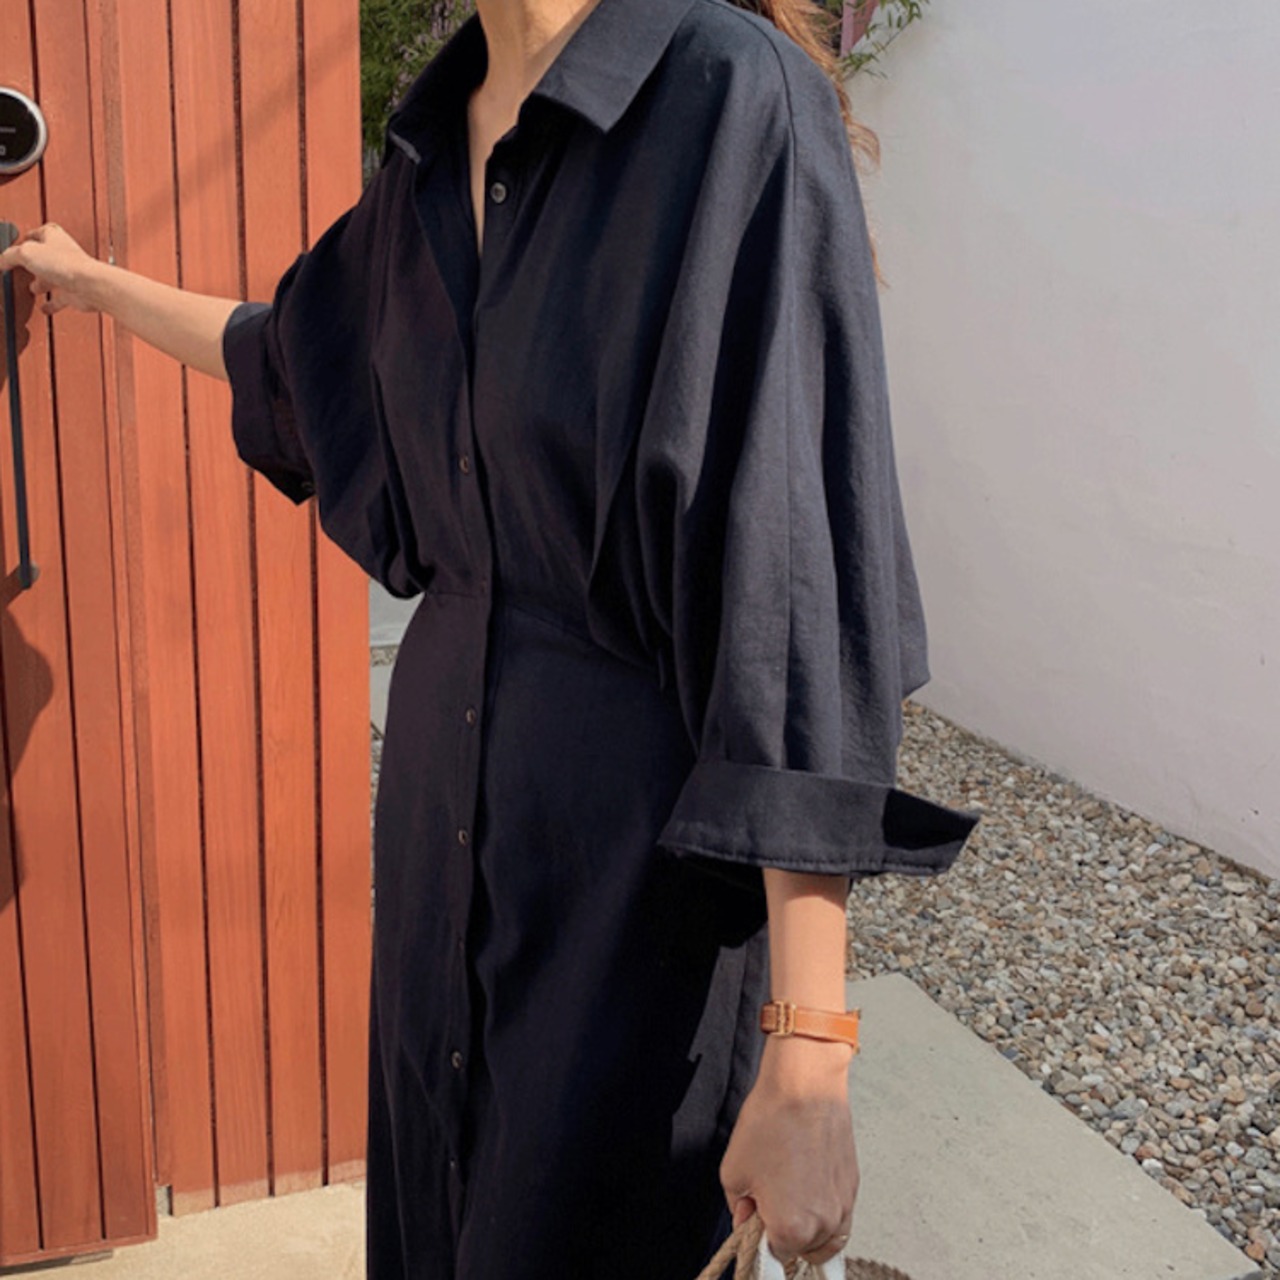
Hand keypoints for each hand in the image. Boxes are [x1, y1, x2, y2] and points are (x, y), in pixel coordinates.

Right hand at [0, 222, 102, 315]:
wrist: (91, 286)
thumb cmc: (65, 264)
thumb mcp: (26, 253)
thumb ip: (10, 256)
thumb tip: (1, 262)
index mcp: (53, 237)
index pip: (37, 234)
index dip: (25, 239)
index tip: (14, 246)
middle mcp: (63, 254)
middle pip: (44, 257)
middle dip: (33, 262)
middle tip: (20, 268)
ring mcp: (69, 274)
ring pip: (52, 278)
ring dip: (42, 282)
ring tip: (32, 288)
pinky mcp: (74, 293)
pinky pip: (60, 299)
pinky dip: (51, 305)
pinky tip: (44, 308)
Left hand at [720, 1035, 858, 1266]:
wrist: (805, 1085)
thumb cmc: (771, 1123)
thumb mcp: (734, 1171)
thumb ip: (739, 1209)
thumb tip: (749, 1220)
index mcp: (791, 1228)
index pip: (774, 1253)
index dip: (760, 1233)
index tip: (755, 1217)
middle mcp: (824, 1224)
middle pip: (802, 1249)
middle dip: (784, 1229)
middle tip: (769, 1195)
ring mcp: (843, 1205)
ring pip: (825, 1237)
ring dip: (808, 1225)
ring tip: (790, 1188)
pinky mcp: (853, 1185)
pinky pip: (839, 1213)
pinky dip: (824, 1206)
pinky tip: (807, 1178)